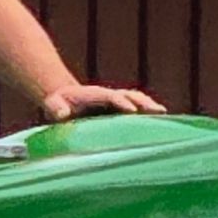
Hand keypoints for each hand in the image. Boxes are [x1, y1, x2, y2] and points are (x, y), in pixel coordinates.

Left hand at [41, 82, 167, 120]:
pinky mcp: (118, 109)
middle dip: (142, 102)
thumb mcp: (54, 104)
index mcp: (94, 95)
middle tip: (157, 110)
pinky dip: (147, 113)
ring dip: (149, 106)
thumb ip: (56, 108)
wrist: (64, 98)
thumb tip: (63, 115)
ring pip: (136, 100)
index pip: (111, 97)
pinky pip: (136, 109)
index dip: (121, 102)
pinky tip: (160, 121)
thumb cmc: (58, 103)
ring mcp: (115, 102)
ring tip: (163, 114)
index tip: (131, 109)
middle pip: (129, 95)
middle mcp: (108, 96)